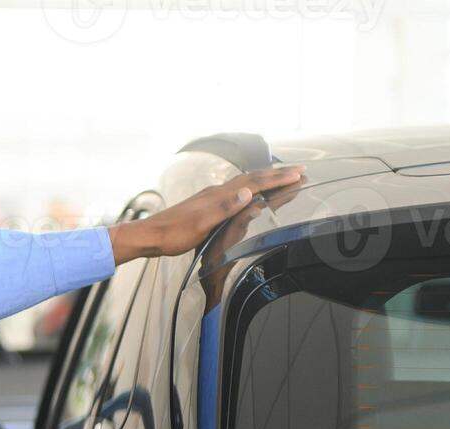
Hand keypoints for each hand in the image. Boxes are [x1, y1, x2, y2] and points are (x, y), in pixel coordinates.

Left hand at [109, 165, 305, 261]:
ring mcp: (211, 197)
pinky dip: (250, 188)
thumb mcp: (202, 224)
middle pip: (252, 178)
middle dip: (277, 174)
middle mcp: (217, 192)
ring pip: (244, 183)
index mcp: (219, 196)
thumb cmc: (174, 234)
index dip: (278, 179)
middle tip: (298, 171)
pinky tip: (249, 192)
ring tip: (281, 177)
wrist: (151, 236)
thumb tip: (249, 193)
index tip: (299, 174)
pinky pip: (235, 191)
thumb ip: (225, 208)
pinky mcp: (206, 205)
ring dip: (265, 179)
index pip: (255, 183)